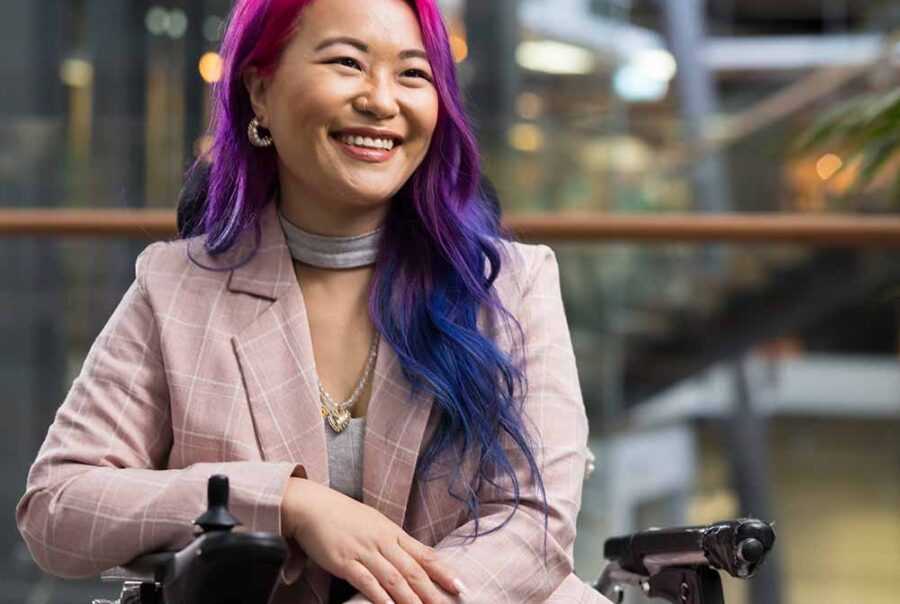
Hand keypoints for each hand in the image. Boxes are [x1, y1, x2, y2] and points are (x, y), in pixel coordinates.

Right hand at [281, 478, 464, 603]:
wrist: (314, 506)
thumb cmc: (345, 516)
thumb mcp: (376, 523)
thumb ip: (393, 541)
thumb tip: (414, 558)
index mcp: (393, 532)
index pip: (425, 554)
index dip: (444, 571)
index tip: (460, 586)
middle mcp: (383, 541)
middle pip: (412, 570)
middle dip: (431, 592)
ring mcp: (364, 551)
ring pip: (393, 578)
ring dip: (410, 599)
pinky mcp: (345, 562)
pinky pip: (366, 582)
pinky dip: (380, 597)